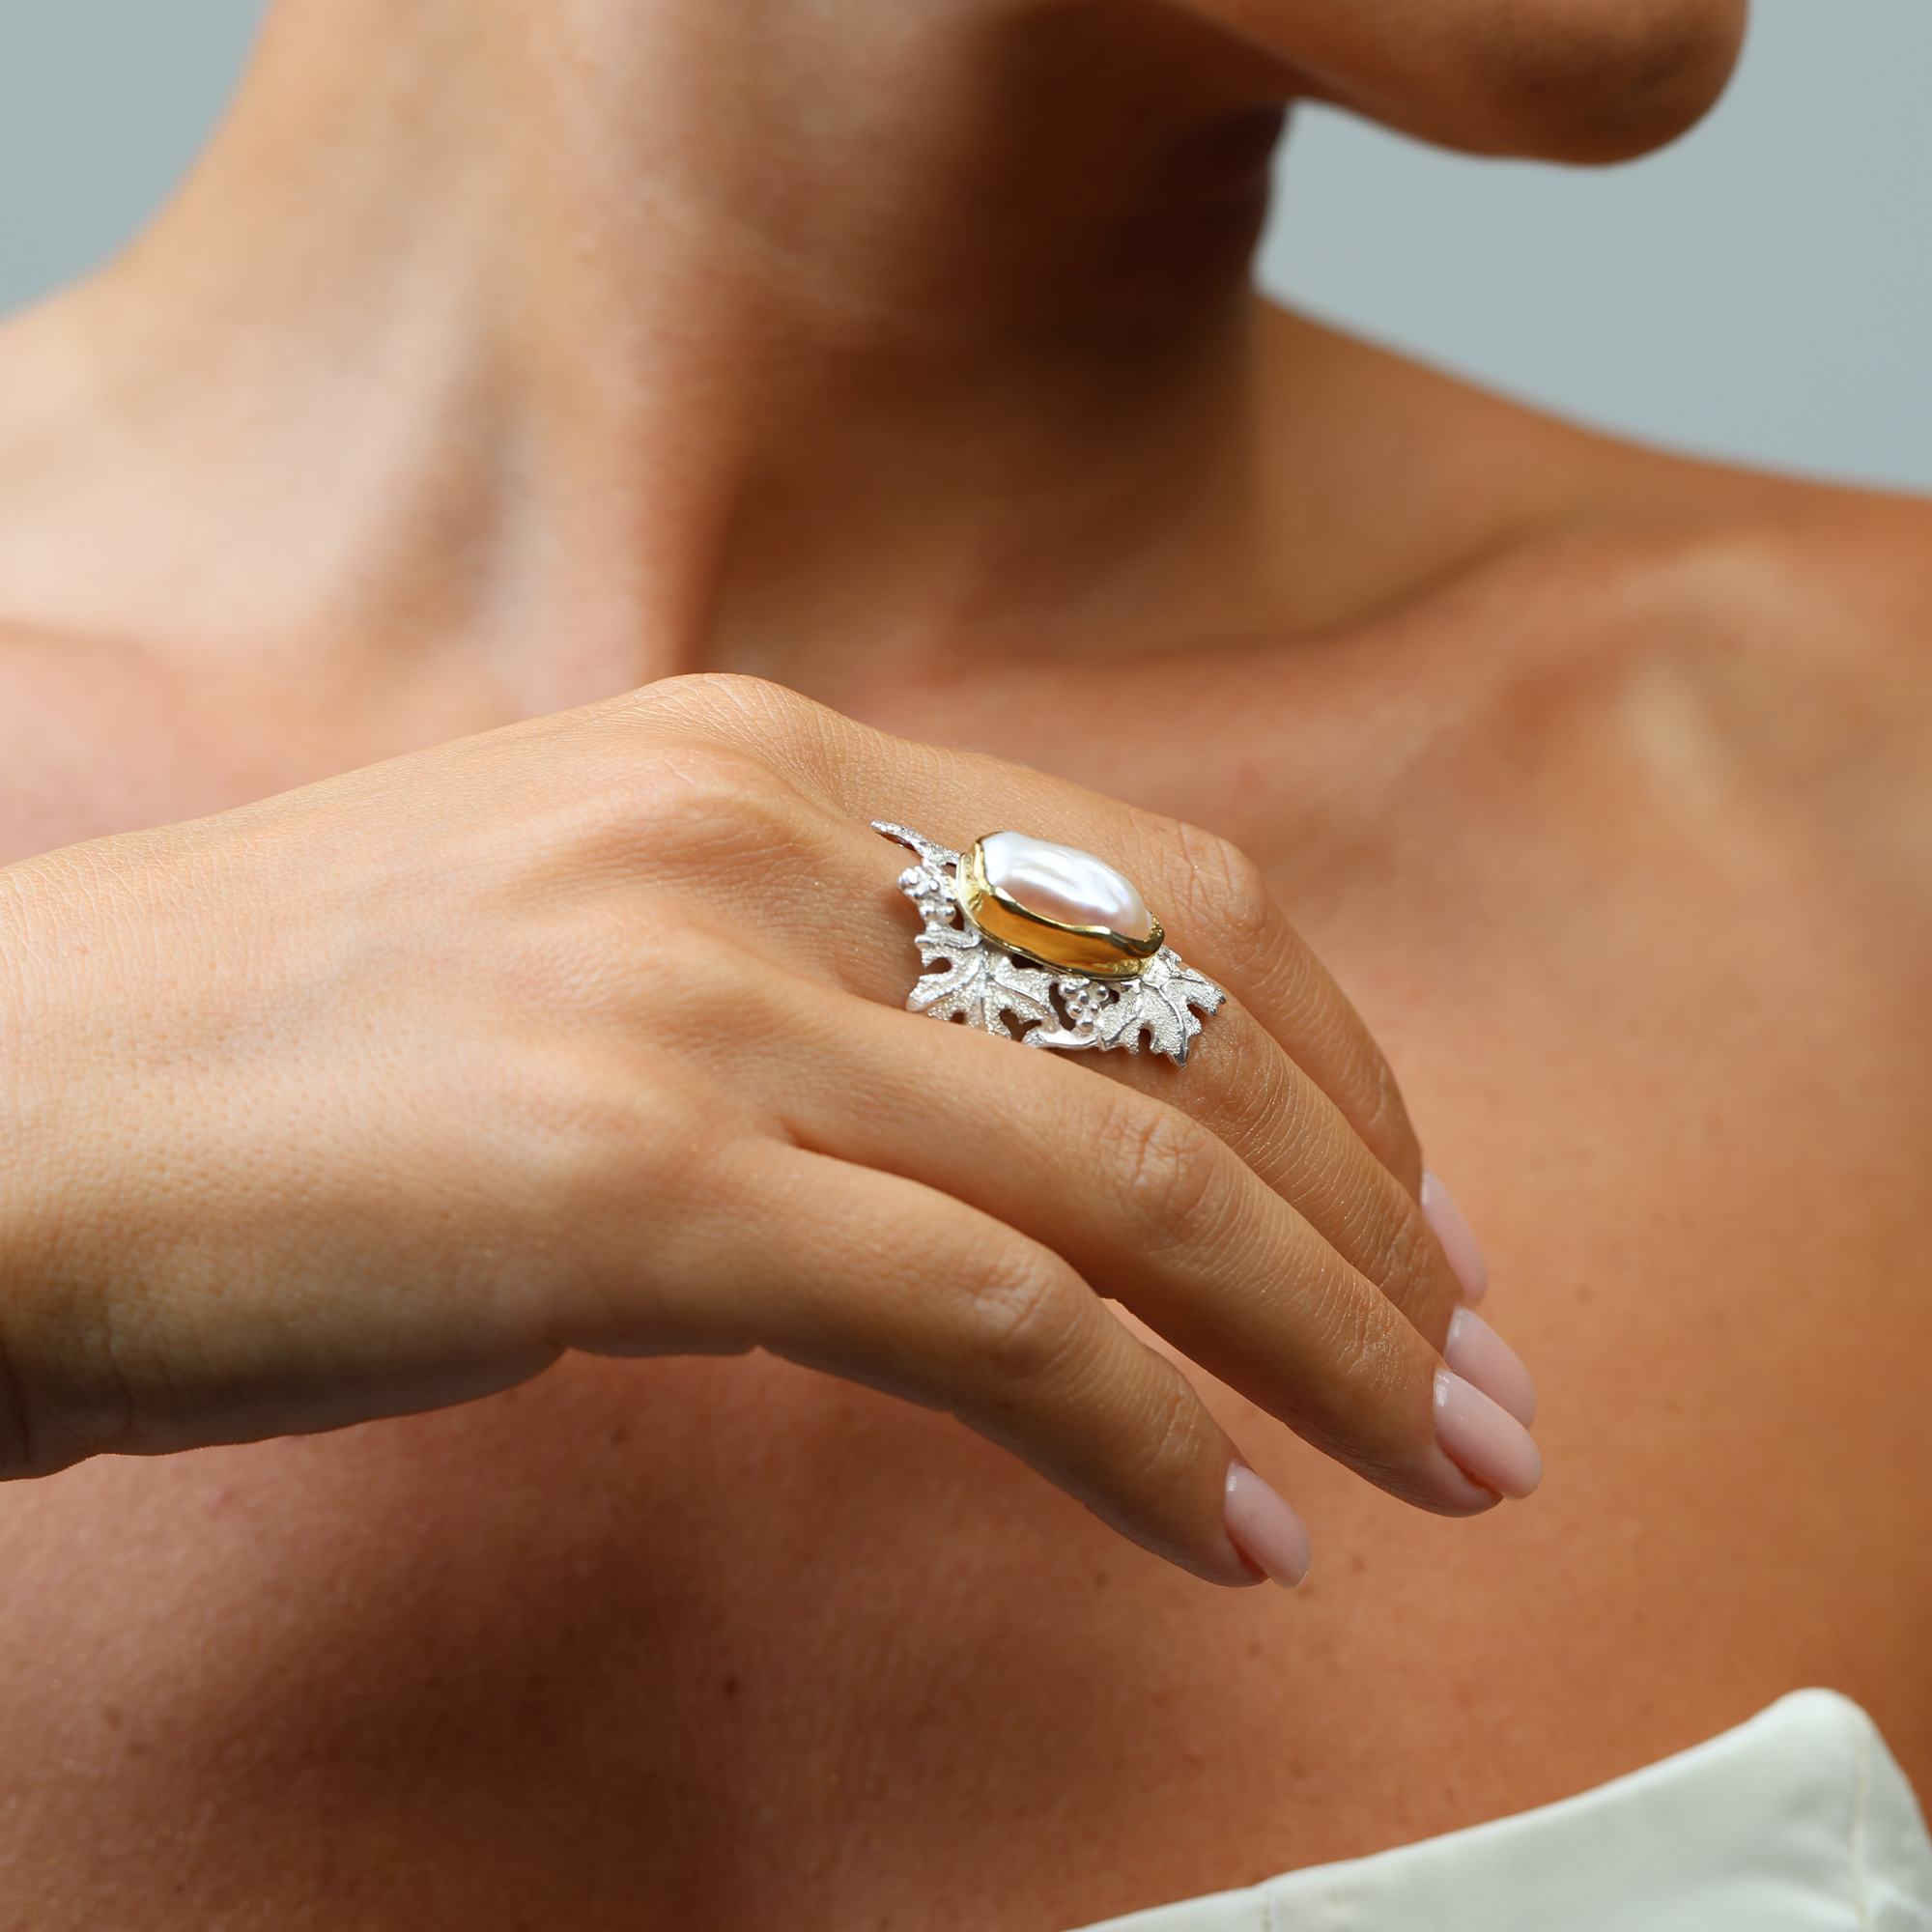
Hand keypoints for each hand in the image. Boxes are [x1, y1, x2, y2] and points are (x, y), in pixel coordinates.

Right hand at [0, 674, 1534, 1583]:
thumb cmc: (275, 1058)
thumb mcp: (591, 940)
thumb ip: (804, 980)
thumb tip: (1007, 1129)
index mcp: (760, 755)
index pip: (1160, 891)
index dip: (1334, 1056)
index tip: (1414, 1206)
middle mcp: (756, 835)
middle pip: (1194, 1036)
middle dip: (1383, 1222)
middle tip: (1490, 1372)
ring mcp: (700, 995)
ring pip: (1134, 1183)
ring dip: (1326, 1341)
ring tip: (1439, 1467)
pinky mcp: (638, 1179)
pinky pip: (996, 1322)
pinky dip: (1150, 1443)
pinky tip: (1237, 1536)